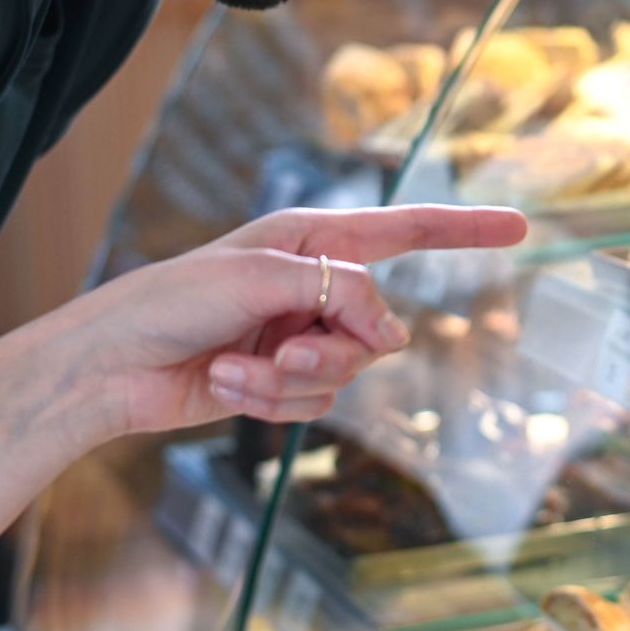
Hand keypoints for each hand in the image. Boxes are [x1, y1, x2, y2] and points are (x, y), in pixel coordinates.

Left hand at [28, 204, 526, 444]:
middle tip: (279, 351)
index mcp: (313, 239)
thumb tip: (393, 336)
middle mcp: (314, 285)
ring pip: (347, 373)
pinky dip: (269, 402)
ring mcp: (300, 336)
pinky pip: (312, 404)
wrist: (109, 366)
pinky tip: (221, 384)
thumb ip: (338, 293)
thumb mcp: (259, 278)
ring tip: (233, 369)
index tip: (520, 226)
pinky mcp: (280, 382)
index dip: (466, 229)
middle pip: (378, 327)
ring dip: (289, 381)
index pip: (408, 230)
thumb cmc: (171, 300)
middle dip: (332, 349)